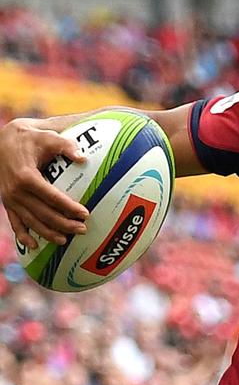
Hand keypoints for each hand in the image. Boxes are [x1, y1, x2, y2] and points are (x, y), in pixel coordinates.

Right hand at [0, 118, 88, 247]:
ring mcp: (9, 198)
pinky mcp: (6, 202)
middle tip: (82, 229)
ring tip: (65, 240)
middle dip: (63, 224)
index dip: (69, 207)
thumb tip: (84, 158)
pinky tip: (33, 245)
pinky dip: (23, 234)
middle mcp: (15, 191)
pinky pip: (14, 221)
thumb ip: (67, 146)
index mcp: (26, 177)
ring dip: (47, 233)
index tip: (85, 214)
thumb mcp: (49, 138)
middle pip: (43, 213)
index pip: (52, 197)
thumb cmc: (32, 139)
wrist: (4, 140)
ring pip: (30, 221)